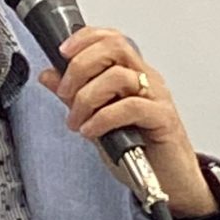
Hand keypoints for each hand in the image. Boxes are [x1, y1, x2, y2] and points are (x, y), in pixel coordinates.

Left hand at [39, 27, 217, 219]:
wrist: (170, 181)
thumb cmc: (139, 149)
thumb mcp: (97, 119)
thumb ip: (75, 95)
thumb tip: (49, 75)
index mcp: (133, 73)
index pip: (111, 38)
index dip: (85, 38)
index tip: (62, 52)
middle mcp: (147, 79)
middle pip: (114, 48)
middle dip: (80, 66)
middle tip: (64, 92)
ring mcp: (157, 97)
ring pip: (118, 76)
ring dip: (87, 97)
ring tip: (76, 120)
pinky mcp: (162, 118)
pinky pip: (130, 107)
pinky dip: (103, 117)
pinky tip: (91, 130)